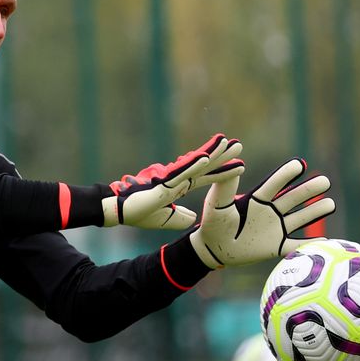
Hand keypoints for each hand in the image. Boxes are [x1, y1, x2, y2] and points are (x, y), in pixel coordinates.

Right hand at [100, 134, 242, 231]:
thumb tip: (195, 217)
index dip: (223, 171)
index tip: (240, 165)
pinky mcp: (163, 184)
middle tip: (239, 145)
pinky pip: (181, 174)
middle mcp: (178, 180)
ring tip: (226, 142)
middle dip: (222, 156)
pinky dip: (193, 166)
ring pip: (196, 165)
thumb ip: (181, 217)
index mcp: (179, 188)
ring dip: (212, 153)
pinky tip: (205, 158)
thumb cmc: (138, 213)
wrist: (119, 212)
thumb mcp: (166, 219)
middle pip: (205, 166)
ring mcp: (171, 180)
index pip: (206, 177)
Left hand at [189, 157, 334, 267]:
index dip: (286, 174)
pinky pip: (297, 245)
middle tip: (324, 182)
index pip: (274, 184)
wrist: (213, 250)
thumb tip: (235, 164)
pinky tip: (326, 239)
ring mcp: (275, 229)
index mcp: (256, 199)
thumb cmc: (213, 224)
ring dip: (315, 211)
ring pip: (300, 218)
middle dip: (308, 190)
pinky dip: (311, 244)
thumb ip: (225, 187)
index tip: (299, 164)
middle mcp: (270, 211)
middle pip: (293, 198)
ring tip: (330, 204)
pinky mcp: (276, 246)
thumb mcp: (217, 204)